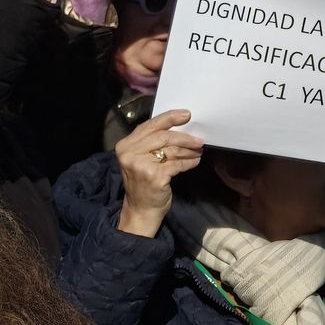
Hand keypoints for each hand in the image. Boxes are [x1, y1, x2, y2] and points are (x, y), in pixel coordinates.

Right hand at [115, 109, 202, 237]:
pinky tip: (195, 161)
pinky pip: (177, 164)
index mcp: (125, 146)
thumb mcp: (140, 159)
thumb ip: (150, 143)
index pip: (150, 126)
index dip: (170, 118)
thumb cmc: (143, 183)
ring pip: (172, 150)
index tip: (186, 115)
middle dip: (184, 137)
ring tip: (198, 150)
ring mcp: (141, 166)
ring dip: (189, 150)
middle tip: (198, 139)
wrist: (140, 210)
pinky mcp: (155, 176)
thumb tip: (178, 127)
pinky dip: (188, 162)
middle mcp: (130, 154)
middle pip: (163, 136)